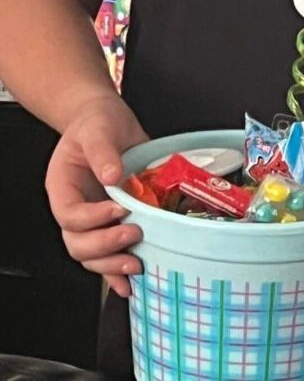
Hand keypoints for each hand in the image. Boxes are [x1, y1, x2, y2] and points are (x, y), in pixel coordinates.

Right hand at [45, 94, 148, 296]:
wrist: (106, 121)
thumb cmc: (97, 123)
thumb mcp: (98, 129)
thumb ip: (102, 151)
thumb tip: (112, 176)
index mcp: (63, 188)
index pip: (70, 215)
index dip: (93, 218)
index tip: (121, 208)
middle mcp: (74, 208)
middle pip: (77, 243)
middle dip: (105, 245)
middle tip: (134, 233)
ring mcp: (92, 220)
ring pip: (90, 256)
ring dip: (112, 264)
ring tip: (136, 263)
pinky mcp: (111, 225)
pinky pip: (107, 257)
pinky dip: (116, 274)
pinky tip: (129, 285)